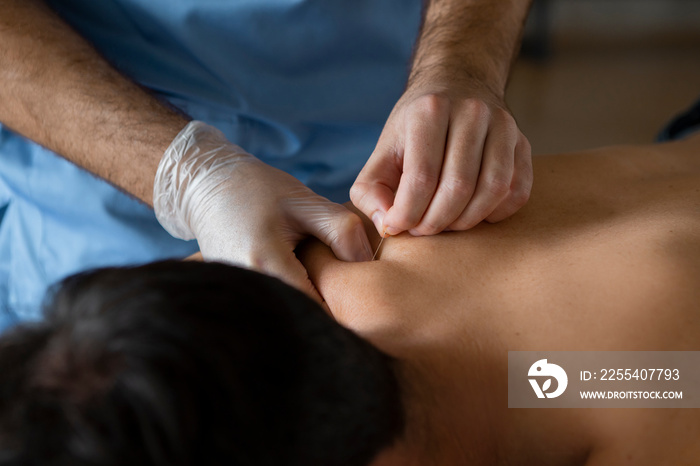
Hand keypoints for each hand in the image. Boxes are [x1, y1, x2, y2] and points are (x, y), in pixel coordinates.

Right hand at [154, 121, 372, 301]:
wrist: (205, 186)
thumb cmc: (258, 190)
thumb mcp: (305, 202)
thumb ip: (342, 231)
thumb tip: (368, 266)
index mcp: (265, 262)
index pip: (315, 309)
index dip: (342, 309)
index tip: (361, 301)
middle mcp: (247, 287)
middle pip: (299, 321)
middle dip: (327, 316)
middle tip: (349, 303)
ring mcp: (236, 297)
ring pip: (283, 320)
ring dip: (307, 312)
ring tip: (325, 295)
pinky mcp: (234, 298)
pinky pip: (270, 312)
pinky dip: (289, 307)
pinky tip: (302, 290)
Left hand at [351, 82, 531, 236]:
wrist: (456, 86)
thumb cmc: (415, 129)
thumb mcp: (382, 152)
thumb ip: (371, 191)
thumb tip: (387, 225)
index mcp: (430, 110)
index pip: (421, 178)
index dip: (408, 214)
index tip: (398, 225)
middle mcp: (472, 112)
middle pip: (458, 187)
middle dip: (436, 221)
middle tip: (422, 229)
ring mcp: (504, 125)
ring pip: (492, 190)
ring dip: (466, 220)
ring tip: (446, 223)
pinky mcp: (523, 143)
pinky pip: (517, 191)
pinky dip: (496, 213)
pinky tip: (474, 212)